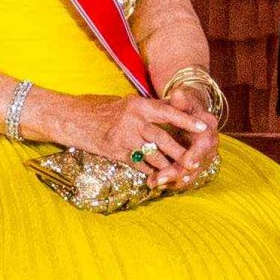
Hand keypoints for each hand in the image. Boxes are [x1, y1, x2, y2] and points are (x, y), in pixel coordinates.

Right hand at [71, 93, 213, 183]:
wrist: (75, 118)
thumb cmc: (107, 109)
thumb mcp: (131, 103)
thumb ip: (153, 108)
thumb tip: (176, 109)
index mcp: (139, 105)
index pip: (168, 112)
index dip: (186, 120)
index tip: (203, 127)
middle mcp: (132, 120)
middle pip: (162, 138)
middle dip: (180, 151)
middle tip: (195, 160)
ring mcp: (123, 137)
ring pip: (152, 154)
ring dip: (167, 165)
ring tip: (181, 172)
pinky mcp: (115, 152)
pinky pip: (138, 164)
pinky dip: (150, 171)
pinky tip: (159, 176)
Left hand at [153, 85, 220, 192]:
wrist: (190, 117)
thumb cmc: (185, 108)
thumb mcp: (184, 102)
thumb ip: (181, 100)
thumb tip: (178, 94)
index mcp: (209, 129)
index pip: (206, 143)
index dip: (197, 153)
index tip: (187, 162)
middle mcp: (209, 146)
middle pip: (197, 164)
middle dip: (179, 172)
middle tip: (161, 178)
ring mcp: (202, 158)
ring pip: (189, 174)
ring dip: (172, 180)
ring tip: (154, 182)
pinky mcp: (193, 167)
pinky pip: (183, 178)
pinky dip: (170, 183)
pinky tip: (155, 183)